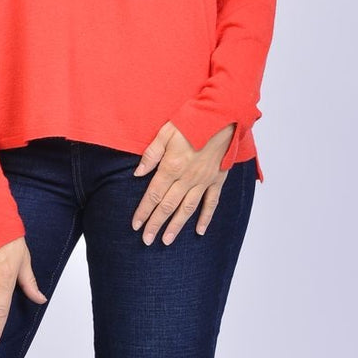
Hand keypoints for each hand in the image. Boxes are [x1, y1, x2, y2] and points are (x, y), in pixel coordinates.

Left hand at [131, 120, 235, 243]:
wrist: (222, 116)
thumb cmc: (192, 120)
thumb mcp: (165, 132)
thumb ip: (151, 154)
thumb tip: (138, 173)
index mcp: (171, 167)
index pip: (153, 195)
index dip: (143, 211)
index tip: (135, 225)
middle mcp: (187, 178)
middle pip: (167, 206)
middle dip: (155, 224)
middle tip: (147, 240)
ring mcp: (203, 181)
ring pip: (187, 209)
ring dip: (175, 226)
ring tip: (166, 241)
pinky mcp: (217, 179)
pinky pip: (211, 203)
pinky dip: (205, 218)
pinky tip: (199, 231)